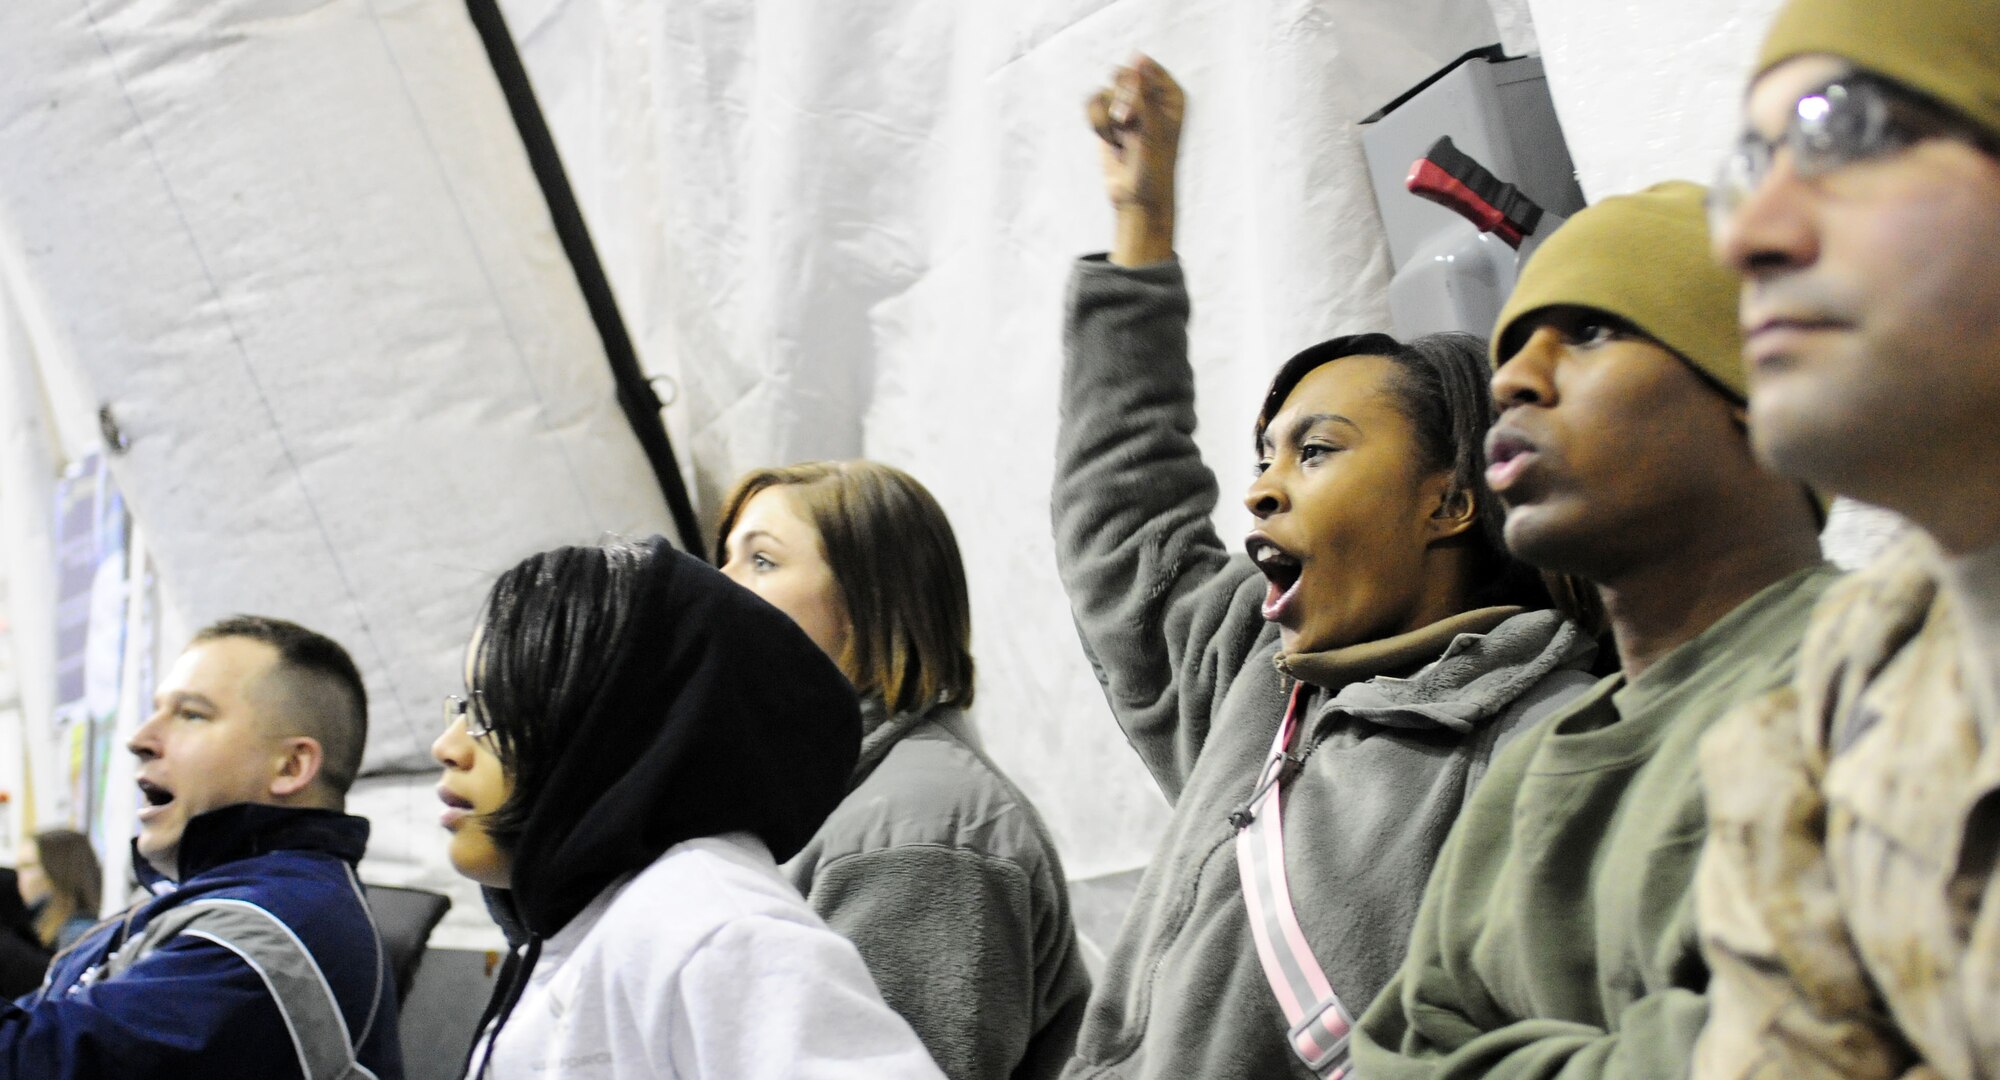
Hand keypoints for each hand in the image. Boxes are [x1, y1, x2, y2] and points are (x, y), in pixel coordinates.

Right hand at [1086, 55, 1182, 265]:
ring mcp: (1129, 107)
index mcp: (1172, 95)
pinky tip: (1110, 140)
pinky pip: (1092, 104)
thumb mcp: (1152, 129)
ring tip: (1121, 140)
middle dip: (1119, 103)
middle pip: (1122, 76)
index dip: (1135, 90)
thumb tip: (1135, 58)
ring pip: (1104, 92)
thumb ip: (1144, 94)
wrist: (1137, 199)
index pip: (1145, 68)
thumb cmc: (1154, 168)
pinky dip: (1096, 123)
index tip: (1137, 115)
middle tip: (1128, 126)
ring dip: (1107, 120)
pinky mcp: (1109, 118)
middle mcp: (1151, 97)